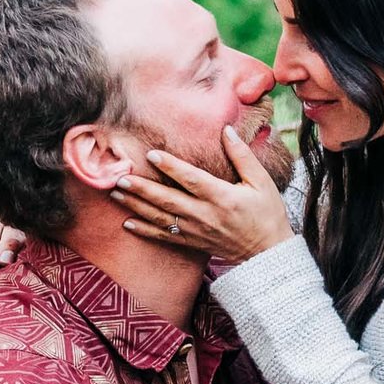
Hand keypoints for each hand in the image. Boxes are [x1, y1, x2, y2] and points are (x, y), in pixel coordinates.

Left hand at [112, 127, 293, 261]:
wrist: (268, 253)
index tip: (152, 154)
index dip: (171, 167)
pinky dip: (144, 231)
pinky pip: (164, 237)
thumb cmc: (267, 214)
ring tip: (116, 194)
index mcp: (222, 197)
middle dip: (142, 188)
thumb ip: (242, 156)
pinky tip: (127, 223)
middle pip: (168, 199)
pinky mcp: (192, 243)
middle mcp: (205, 215)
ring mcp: (196, 231)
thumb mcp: (262, 182)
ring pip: (160, 218)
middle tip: (120, 177)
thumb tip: (227, 130)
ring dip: (136, 206)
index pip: (191, 179)